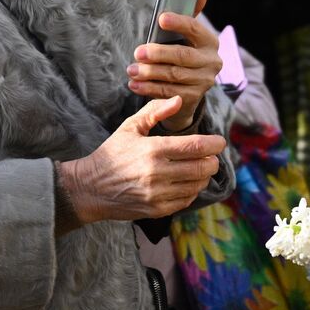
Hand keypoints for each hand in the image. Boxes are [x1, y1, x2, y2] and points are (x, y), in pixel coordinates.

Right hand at [59, 96, 226, 227]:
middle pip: (202, 168)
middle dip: (212, 161)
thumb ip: (155, 111)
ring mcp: (157, 194)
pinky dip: (192, 191)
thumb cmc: (112, 153)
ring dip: (204, 176)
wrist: (90, 188)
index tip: (220, 142)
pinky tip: (188, 182)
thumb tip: (178, 100)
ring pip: (197, 185)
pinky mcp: (156, 210)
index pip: (195, 147)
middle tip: (212, 156)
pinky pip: (186, 200)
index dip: (214, 144)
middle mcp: (157, 173)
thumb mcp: (130, 127)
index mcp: (153, 150)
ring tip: (201, 168)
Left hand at [128, 0, 221, 130]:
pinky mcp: (193, 98)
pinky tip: (134, 84)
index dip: (179, 23)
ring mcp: (204, 82)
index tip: (161, 19)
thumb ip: (190, 11)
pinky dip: (149, 88)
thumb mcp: (186, 35)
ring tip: (131, 69)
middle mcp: (212, 62)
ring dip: (149, 73)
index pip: (195, 29)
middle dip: (158, 54)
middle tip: (137, 52)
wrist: (187, 92)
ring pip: (174, 76)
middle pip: (183, 56)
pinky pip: (168, 93)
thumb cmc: (182, 55)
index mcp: (210, 42)